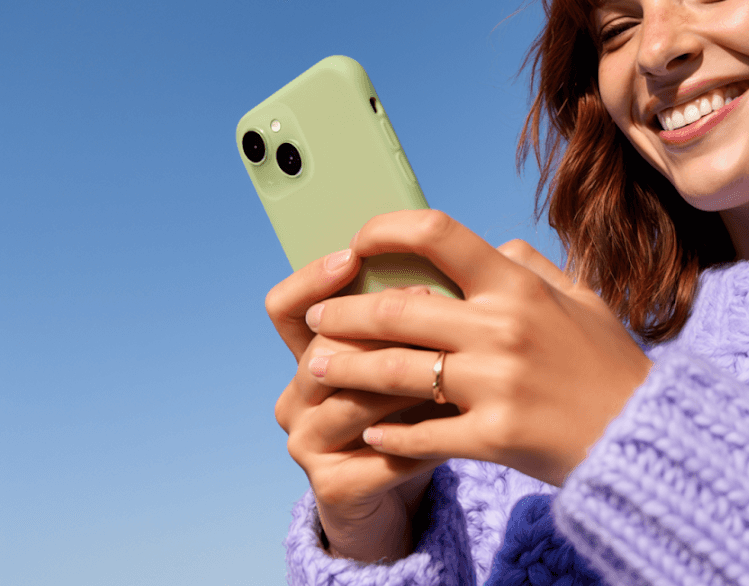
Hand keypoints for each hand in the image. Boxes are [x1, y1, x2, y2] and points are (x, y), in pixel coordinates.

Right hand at [267, 249, 447, 561]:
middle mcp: (296, 397)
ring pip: (352, 401)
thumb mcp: (413, 357)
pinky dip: (424, 439)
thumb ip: (419, 313)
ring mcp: (307, 444)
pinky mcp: (332, 488)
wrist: (400, 495)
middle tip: (437, 307)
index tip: (353, 255)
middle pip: (325, 349)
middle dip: (384, 328)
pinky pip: (380, 454)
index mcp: (309, 356)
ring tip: (457, 367)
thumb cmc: (414, 411)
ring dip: (408, 382)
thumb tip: (461, 261)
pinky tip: (461, 426)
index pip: (285, 309)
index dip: (310, 280)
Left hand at [301, 209, 653, 486]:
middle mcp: (503, 329)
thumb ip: (532, 267)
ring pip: (394, 372)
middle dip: (342, 313)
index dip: (387, 231)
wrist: (642, 437)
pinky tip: (373, 432)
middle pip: (397, 309)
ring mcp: (496, 384)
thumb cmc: (610, 366)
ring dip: (345, 369)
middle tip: (318, 319)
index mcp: (520, 287)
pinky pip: (421, 433)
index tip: (358, 242)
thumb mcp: (582, 301)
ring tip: (319, 369)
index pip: (439, 235)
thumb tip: (490, 244)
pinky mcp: (492, 437)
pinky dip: (390, 434)